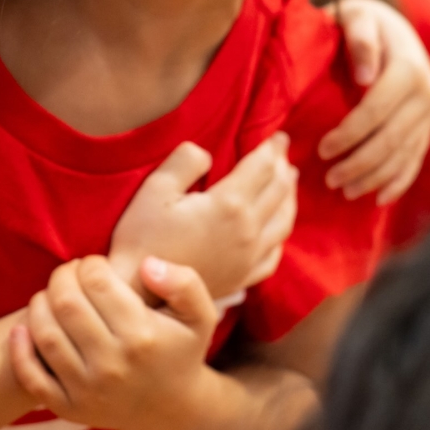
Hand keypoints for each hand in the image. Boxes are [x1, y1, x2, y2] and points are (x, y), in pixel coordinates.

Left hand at [10, 256, 217, 429]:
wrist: (172, 411)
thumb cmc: (180, 351)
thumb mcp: (200, 316)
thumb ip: (184, 283)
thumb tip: (147, 265)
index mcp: (142, 336)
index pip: (97, 282)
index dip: (90, 263)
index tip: (94, 264)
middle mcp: (113, 364)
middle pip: (66, 303)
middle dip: (62, 277)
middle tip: (69, 274)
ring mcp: (87, 389)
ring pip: (45, 334)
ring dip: (39, 303)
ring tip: (52, 296)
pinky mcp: (69, 408)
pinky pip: (32, 377)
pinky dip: (20, 350)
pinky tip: (21, 329)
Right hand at [110, 135, 296, 298]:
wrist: (140, 293)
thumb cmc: (142, 237)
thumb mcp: (156, 188)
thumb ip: (185, 161)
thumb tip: (208, 153)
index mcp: (230, 204)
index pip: (262, 168)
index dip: (272, 148)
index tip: (278, 136)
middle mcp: (248, 231)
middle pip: (278, 192)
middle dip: (283, 167)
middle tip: (283, 151)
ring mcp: (249, 258)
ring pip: (284, 222)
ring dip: (290, 197)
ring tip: (289, 182)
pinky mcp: (243, 278)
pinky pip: (275, 254)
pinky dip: (281, 234)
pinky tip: (276, 229)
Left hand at [322, 0, 429, 203]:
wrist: (392, 27)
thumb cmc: (362, 22)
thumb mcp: (357, 18)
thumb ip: (360, 40)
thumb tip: (366, 77)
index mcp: (409, 68)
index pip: (376, 111)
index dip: (350, 134)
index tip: (322, 150)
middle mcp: (428, 92)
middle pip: (392, 138)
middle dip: (360, 163)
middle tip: (329, 180)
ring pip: (404, 154)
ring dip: (375, 177)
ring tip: (344, 190)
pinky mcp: (429, 125)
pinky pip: (416, 158)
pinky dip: (398, 181)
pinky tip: (378, 198)